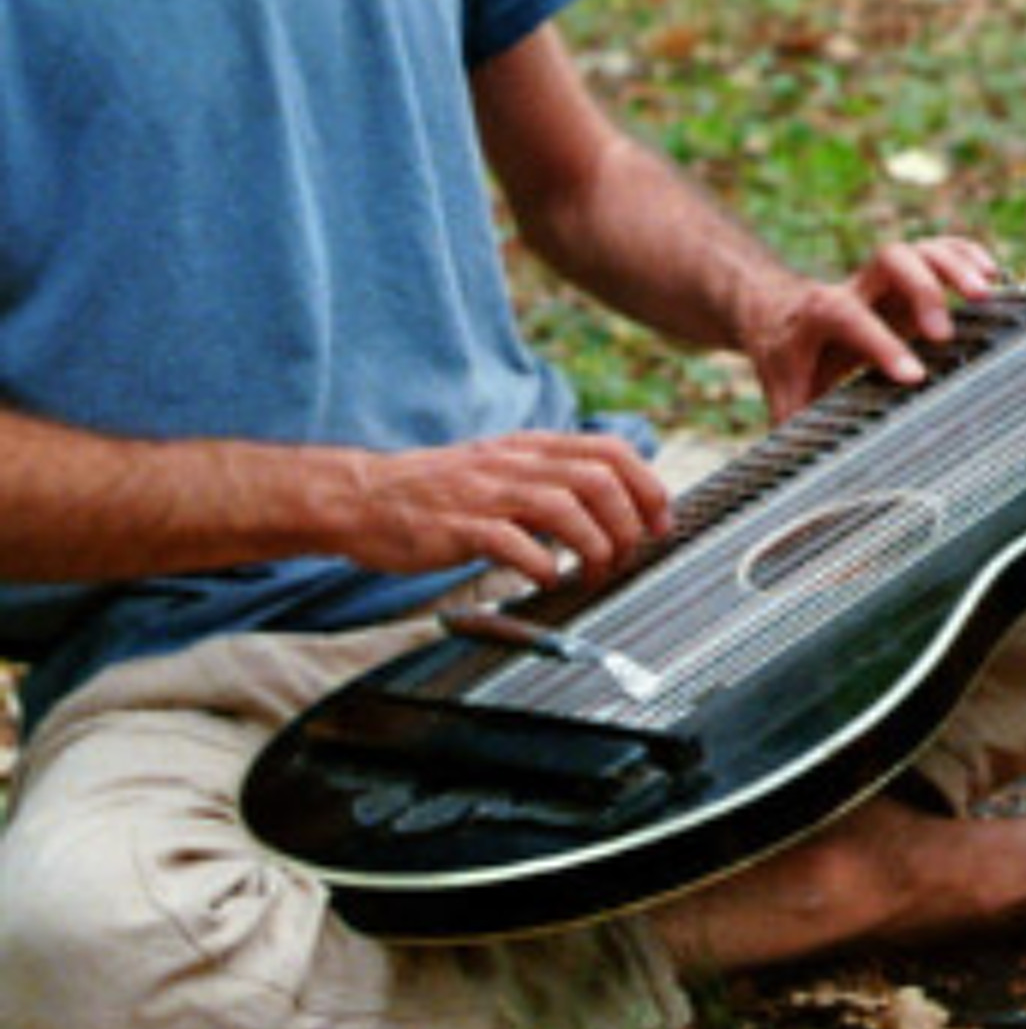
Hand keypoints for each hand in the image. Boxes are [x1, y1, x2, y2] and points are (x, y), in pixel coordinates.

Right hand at [324, 430, 672, 587]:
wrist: (362, 496)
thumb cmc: (437, 491)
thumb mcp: (501, 465)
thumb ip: (549, 474)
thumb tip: (608, 495)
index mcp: (532, 448)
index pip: (610, 450)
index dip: (647, 485)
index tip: (660, 522)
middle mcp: (516, 464)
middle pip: (598, 479)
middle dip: (627, 521)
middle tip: (629, 556)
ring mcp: (488, 494)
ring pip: (565, 507)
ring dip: (594, 545)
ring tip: (593, 573)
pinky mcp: (459, 527)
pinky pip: (513, 542)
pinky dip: (542, 563)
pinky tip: (548, 580)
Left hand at [738, 234, 1002, 418]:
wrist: (778, 311)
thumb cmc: (786, 357)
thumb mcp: (781, 390)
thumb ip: (794, 424)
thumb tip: (803, 471)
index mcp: (821, 313)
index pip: (850, 317)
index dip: (882, 342)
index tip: (914, 376)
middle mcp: (856, 286)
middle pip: (890, 260)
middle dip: (923, 289)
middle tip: (946, 334)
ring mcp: (885, 276)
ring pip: (920, 249)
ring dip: (954, 265)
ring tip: (985, 294)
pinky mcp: (908, 273)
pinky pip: (940, 248)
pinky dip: (966, 254)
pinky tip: (992, 274)